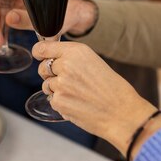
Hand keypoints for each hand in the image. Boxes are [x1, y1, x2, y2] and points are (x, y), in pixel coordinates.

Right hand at [0, 0, 95, 47]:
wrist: (77, 15)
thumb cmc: (68, 12)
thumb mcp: (48, 19)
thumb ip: (27, 18)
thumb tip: (9, 18)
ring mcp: (19, 0)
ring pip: (0, 11)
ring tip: (0, 44)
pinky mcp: (20, 10)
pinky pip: (6, 17)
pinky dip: (3, 28)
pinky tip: (3, 41)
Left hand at [32, 41, 160, 156]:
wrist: (121, 112)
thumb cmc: (111, 88)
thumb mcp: (92, 61)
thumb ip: (71, 57)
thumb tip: (50, 57)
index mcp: (75, 51)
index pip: (43, 48)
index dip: (39, 53)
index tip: (40, 56)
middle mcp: (66, 65)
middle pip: (43, 67)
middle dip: (50, 74)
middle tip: (68, 81)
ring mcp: (60, 84)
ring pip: (47, 85)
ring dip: (56, 90)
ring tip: (77, 94)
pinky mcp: (59, 101)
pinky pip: (52, 100)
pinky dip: (61, 103)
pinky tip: (77, 104)